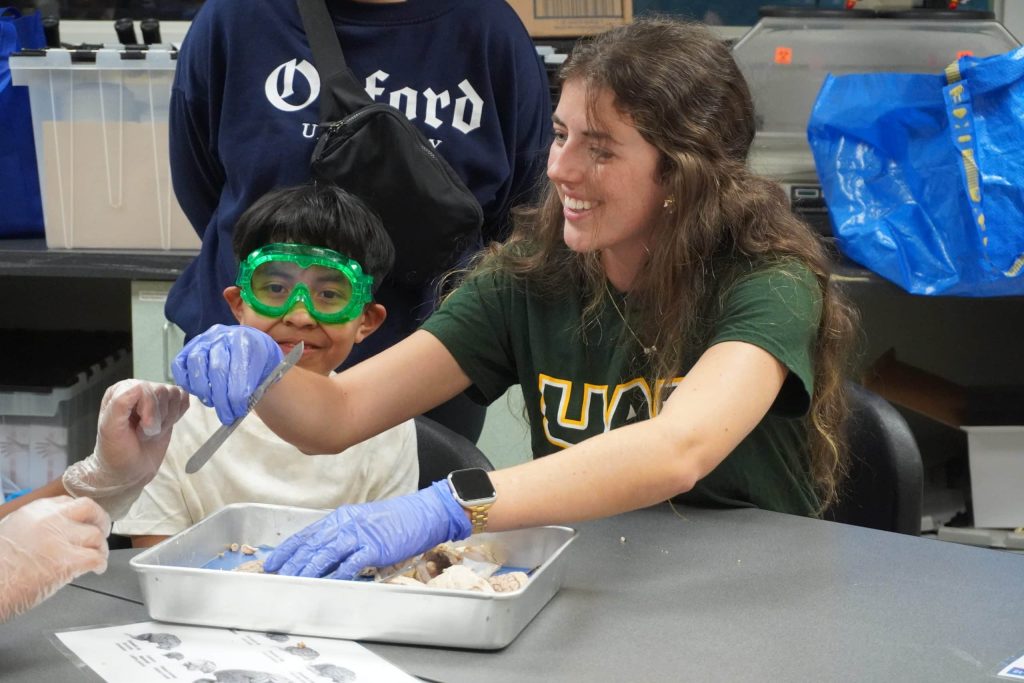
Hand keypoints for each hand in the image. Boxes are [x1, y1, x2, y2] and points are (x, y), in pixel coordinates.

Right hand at [0, 496, 109, 621]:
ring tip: (97, 557)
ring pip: (96, 535)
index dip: (81, 514)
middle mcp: (50, 520)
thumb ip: (36, 527)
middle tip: (102, 534)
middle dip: (100, 521)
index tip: (84, 522)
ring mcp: (60, 539)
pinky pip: (96, 558)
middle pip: (89, 509)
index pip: (68, 502)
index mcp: (34, 511)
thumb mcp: (11, 532)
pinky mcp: (67, 562)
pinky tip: (97, 569)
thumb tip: (56, 532)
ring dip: (101, 548)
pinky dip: (100, 564)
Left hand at [62, 380, 189, 517]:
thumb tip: (141, 386)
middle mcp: (138, 390)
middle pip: (163, 391)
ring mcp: (155, 399)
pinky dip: (178, 415)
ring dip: (168, 419)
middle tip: (145, 434)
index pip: (146, 388)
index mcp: (121, 390)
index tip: (140, 429)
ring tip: (152, 432)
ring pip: (175, 395)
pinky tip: (165, 427)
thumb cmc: (116, 453)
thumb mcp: (110, 429)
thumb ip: (120, 404)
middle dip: (158, 417)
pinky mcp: (170, 408)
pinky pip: (184, 400)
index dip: (149, 409)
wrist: (129, 473)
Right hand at [171, 324, 282, 424]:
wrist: (250, 345)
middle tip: (227, 416)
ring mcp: (204, 339)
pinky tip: (199, 392)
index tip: (238, 411)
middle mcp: (222, 336)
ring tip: (213, 403)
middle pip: (217, 369)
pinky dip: (186, 382)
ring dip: (203, 390)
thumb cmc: (257, 362)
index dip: (237, 395)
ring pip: (196, 364)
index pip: (239, 370)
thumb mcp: (266, 370)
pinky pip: (180, 365)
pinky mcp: (189, 346)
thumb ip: (255, 386)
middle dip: (221, 399)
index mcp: (245, 340)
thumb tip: (236, 409)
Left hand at [264, 481, 471, 579]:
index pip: (308, 534)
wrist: (423, 513)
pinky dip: (337, 574)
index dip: (288, 549)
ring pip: (325, 553)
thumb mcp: (364, 523)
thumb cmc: (396, 520)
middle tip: (275, 576)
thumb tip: (325, 555)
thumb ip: (344, 536)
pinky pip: (351, 562)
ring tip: (292, 582)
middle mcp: (346, 524)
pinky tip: (326, 583)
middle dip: (291, 562)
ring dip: (307, 569)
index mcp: (342, 518)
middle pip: (312, 545)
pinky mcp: (374, 546)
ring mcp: (360, 535)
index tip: (273, 561)